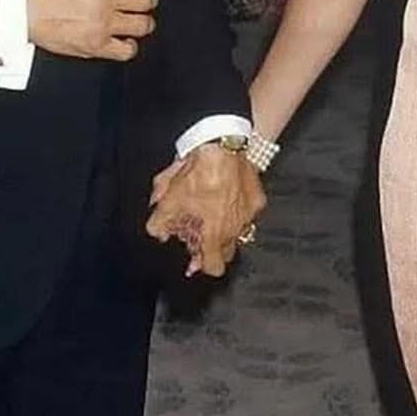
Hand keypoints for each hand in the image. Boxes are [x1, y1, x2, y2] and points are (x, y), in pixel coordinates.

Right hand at [27, 0, 162, 60]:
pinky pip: (126, 50)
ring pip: (143, 24)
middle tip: (144, 0)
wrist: (23, 9)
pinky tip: (125, 39)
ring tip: (136, 19)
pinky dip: (130, 46)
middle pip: (147, 0)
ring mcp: (103, 23)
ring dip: (143, 21)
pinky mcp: (96, 45)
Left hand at [146, 144, 266, 277]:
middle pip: (227, 252)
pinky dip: (237, 207)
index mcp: (214, 235)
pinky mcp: (257, 200)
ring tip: (212, 209)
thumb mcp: (168, 199)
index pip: (214, 268)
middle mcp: (235, 231)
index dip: (203, 264)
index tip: (195, 255)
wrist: (223, 147)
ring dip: (226, 226)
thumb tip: (158, 234)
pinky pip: (247, 211)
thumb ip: (159, 224)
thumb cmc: (197, 175)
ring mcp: (249, 216)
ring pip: (238, 232)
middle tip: (201, 231)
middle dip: (214, 245)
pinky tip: (227, 193)